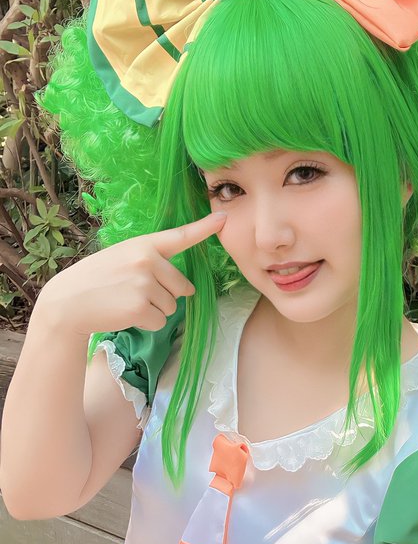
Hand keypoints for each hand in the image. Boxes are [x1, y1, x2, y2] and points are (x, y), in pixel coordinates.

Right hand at [35, 210, 226, 337]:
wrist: (69, 301)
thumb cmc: (98, 280)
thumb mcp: (123, 258)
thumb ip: (152, 264)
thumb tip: (188, 289)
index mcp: (144, 245)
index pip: (180, 236)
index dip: (204, 228)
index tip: (222, 220)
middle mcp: (148, 261)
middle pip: (182, 287)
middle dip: (166, 295)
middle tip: (135, 293)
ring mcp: (145, 284)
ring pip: (172, 307)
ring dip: (155, 310)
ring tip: (127, 302)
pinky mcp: (141, 306)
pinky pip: (160, 322)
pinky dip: (147, 324)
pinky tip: (126, 314)